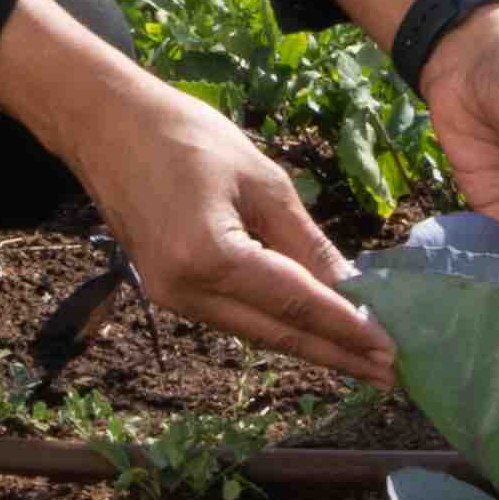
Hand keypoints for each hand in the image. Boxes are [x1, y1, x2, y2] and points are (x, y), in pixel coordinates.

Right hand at [0, 0, 395, 385]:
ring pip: (256, 331)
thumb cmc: (187, 136)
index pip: (294, 305)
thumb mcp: (261, 179)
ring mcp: (171, 299)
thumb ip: (305, 241)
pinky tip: (313, 328)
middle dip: (336, 353)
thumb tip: (351, 289)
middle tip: (391, 373)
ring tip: (362, 356)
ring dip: (310, 344)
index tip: (391, 352)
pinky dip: (277, 324)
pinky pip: (234, 316)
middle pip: (276, 334)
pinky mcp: (168, 293)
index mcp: (209, 258)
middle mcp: (186, 293)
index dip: (346, 329)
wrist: (107, 126)